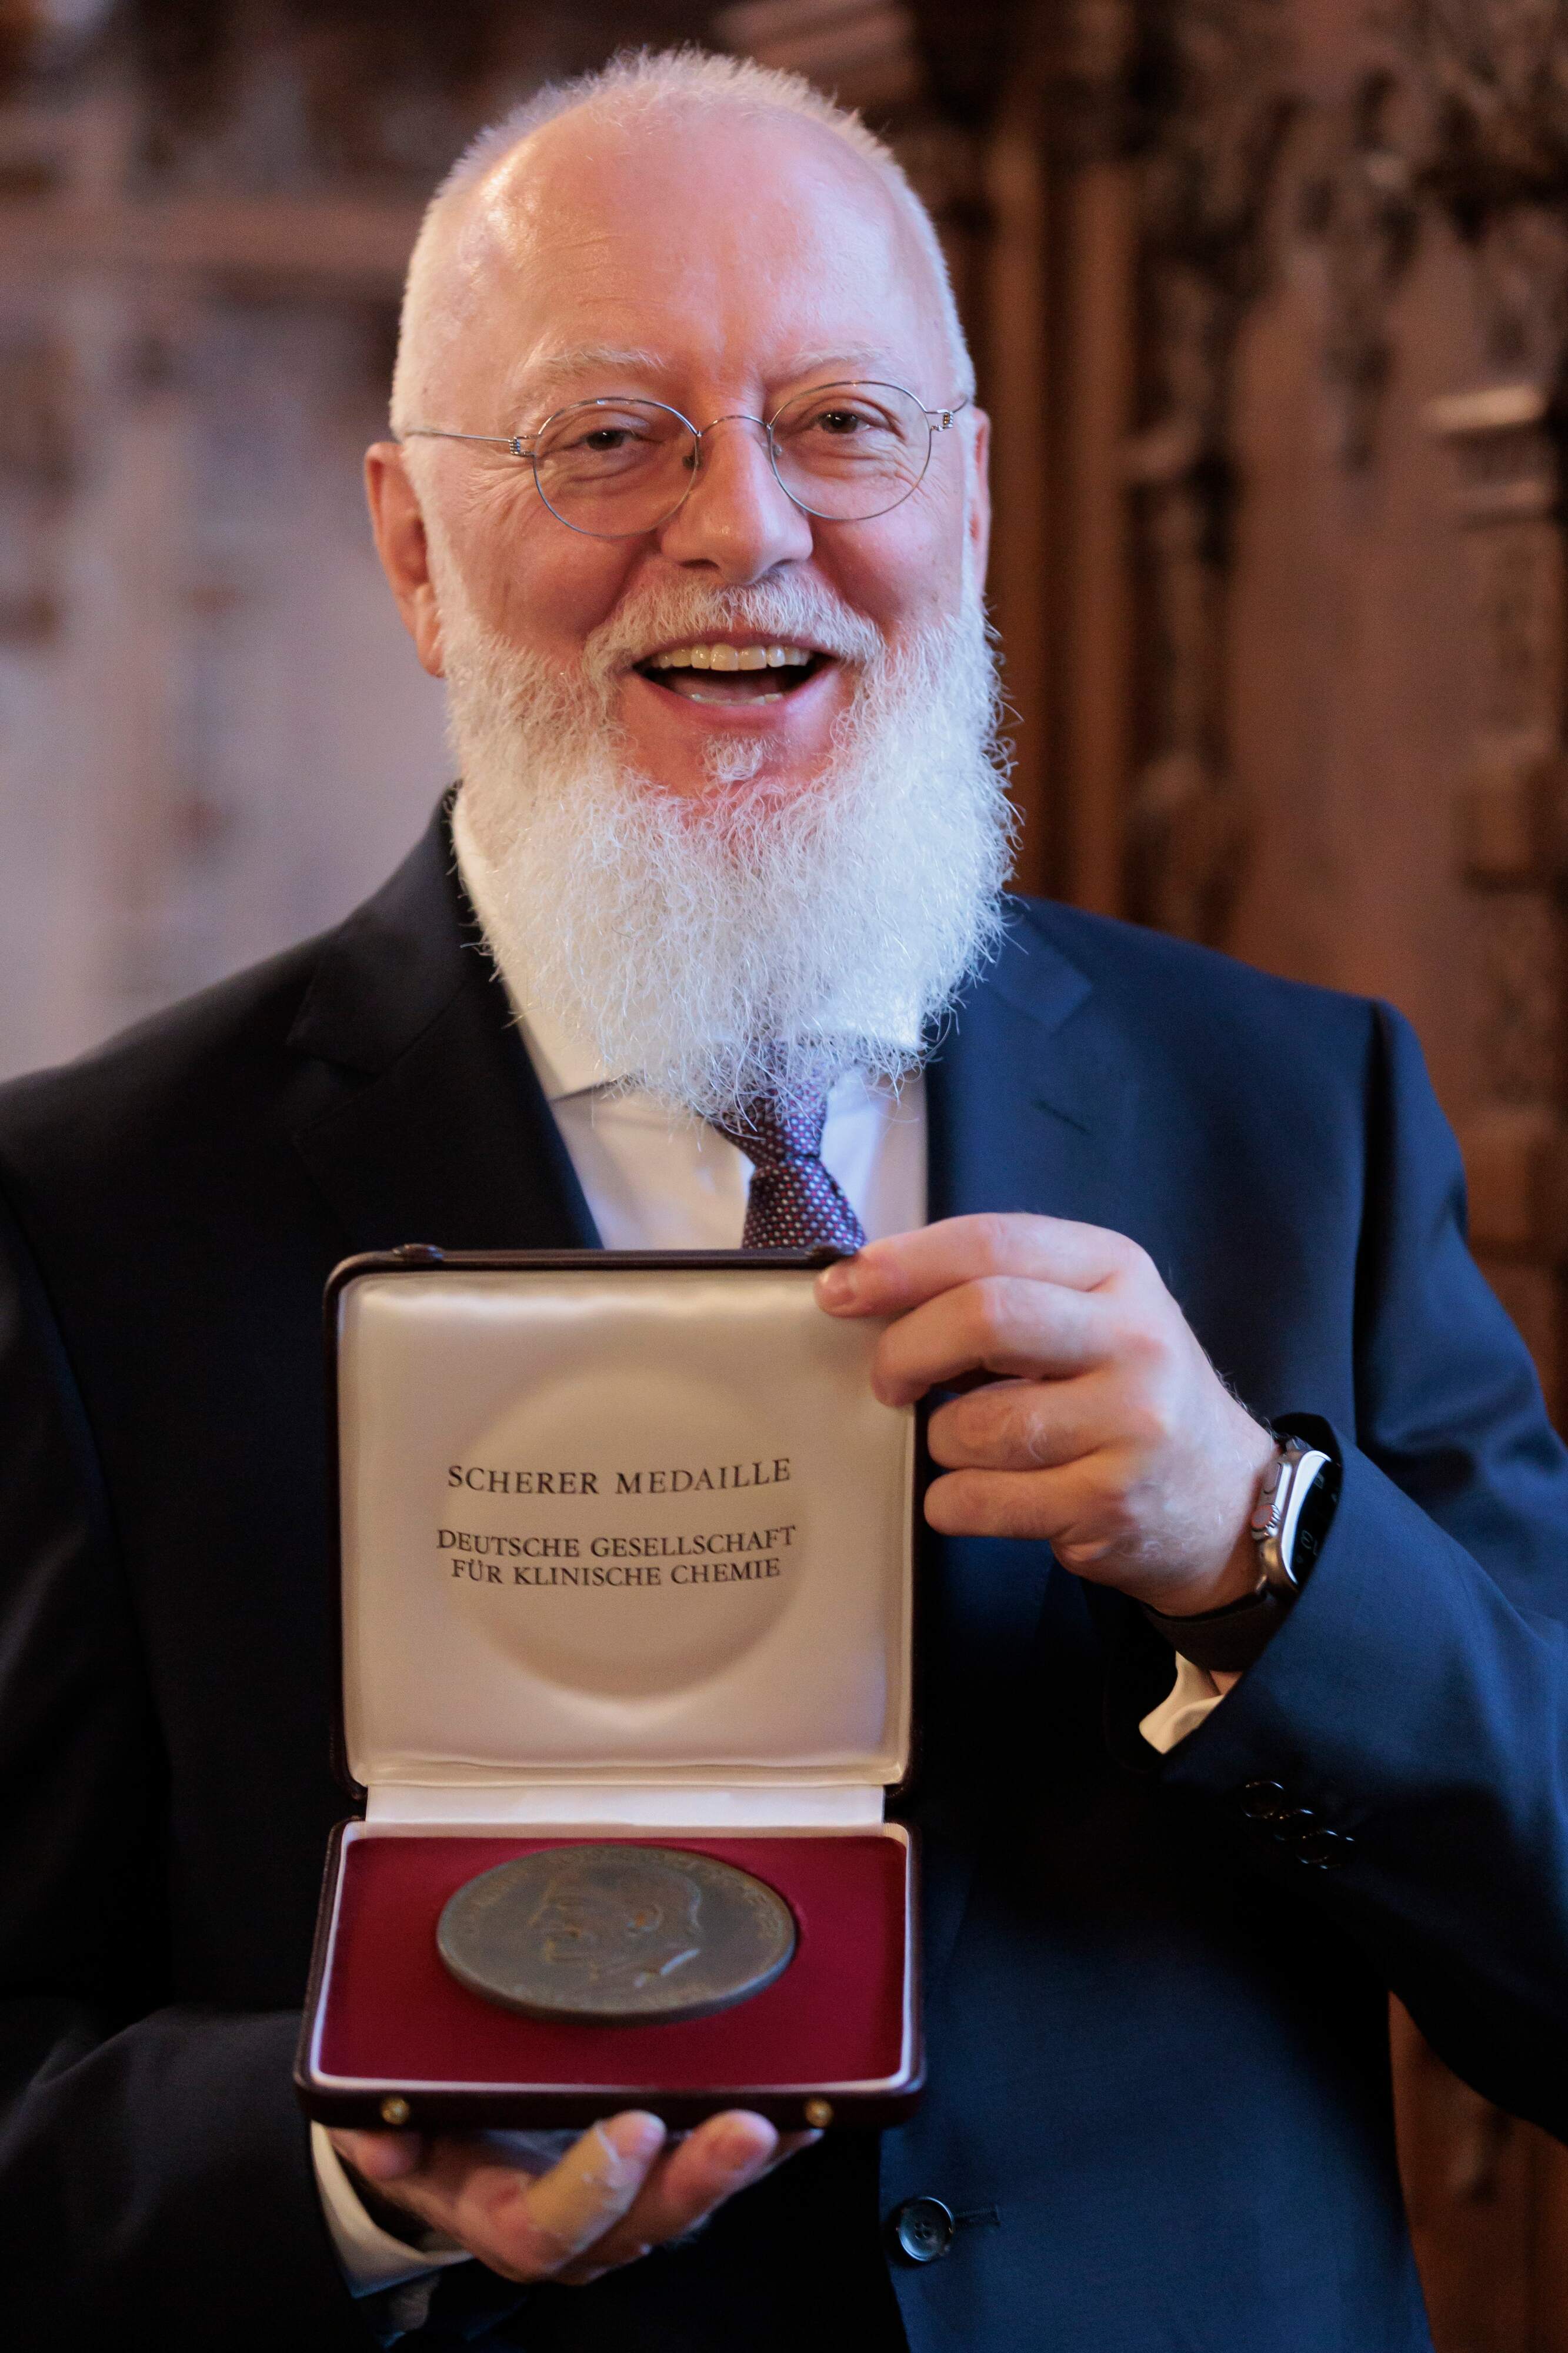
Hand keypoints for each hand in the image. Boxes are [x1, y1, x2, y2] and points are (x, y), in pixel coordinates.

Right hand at [329, 2110, 812, 2286]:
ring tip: (790, 2114)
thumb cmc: (430, 2135)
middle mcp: (579, 2230)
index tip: (631, 2128)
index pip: (551, 2228)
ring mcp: (628, 2210)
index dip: (593, 2187)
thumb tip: (382, 2132)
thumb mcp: (391, 2133)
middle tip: (743, 2125)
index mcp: (504, 2219)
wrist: (446, 2152)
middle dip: (699, 2175)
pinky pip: (720, 2172)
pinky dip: (770, 2143)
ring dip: (746, 2164)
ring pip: (691, 2201)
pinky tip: (809, 2109)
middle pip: (645, 2221)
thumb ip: (379, 2134)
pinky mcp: (663, 2178)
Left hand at [817, 1213, 1274, 1615]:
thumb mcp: (1088, 1313)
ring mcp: (1130, 1425)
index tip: (842, 1289)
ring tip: (972, 1445)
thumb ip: (998, 1289)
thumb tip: (868, 1287)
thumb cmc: (1123, 1394)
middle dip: (907, 1349)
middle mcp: (1133, 1339)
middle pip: (985, 1317)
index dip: (904, 1264)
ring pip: (972, 1425)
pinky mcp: (1111, 1504)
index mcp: (1116, 1270)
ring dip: (940, 1441)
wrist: (1223, 1497)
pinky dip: (953, 1501)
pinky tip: (988, 1493)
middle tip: (887, 1380)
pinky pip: (978, 1499)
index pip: (993, 1244)